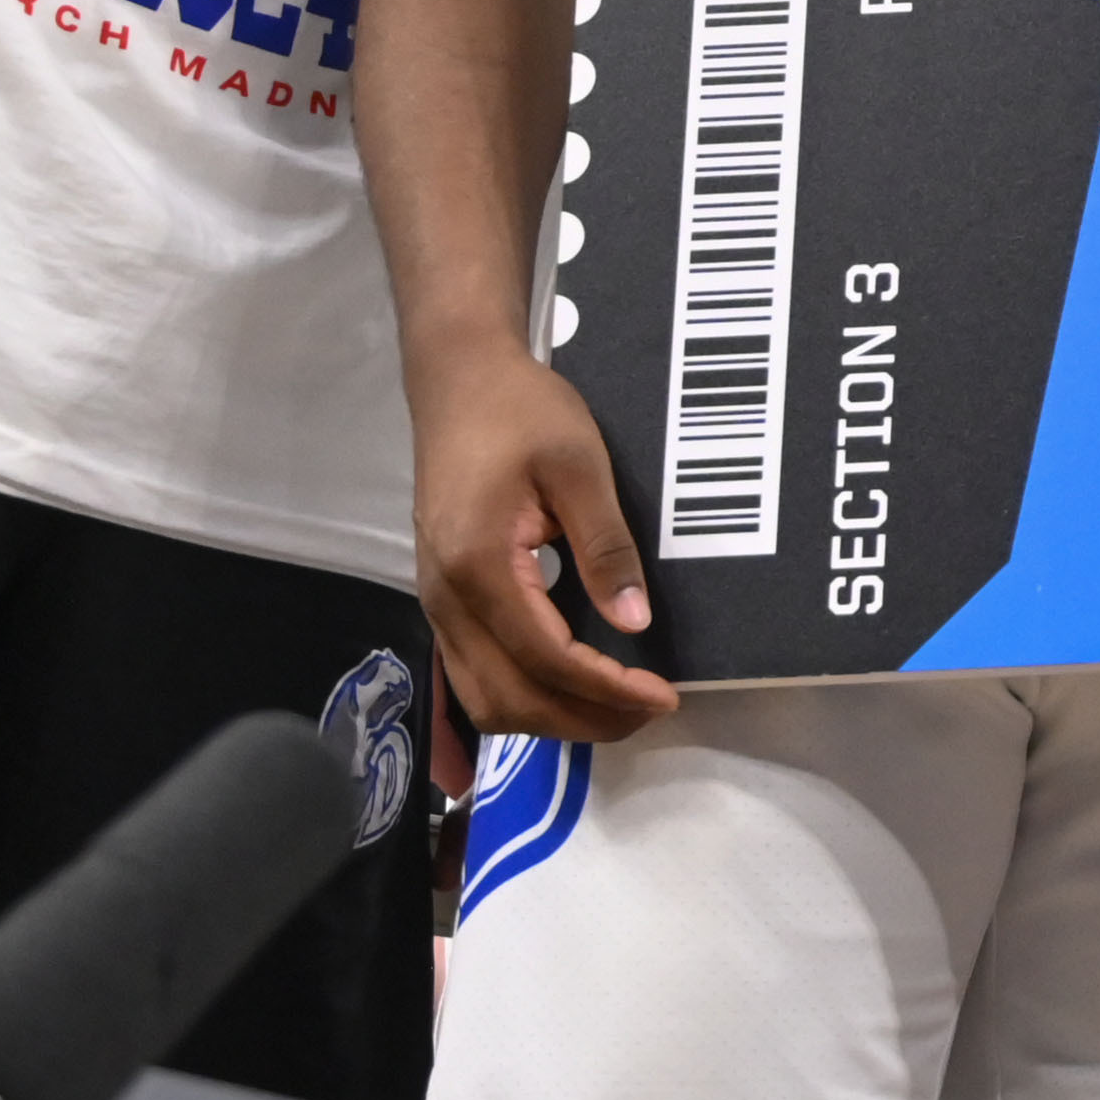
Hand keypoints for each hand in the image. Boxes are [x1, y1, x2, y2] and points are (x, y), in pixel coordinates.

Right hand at [408, 341, 679, 740]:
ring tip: (615, 706)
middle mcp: (446, 599)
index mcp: (479, 568)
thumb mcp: (579, 465)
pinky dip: (522, 695)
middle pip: (509, 698)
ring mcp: (437, 603)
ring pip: (484, 698)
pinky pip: (473, 674)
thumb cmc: (519, 412)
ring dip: (551, 717)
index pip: (546, 659)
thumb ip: (605, 547)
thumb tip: (633, 621)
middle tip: (648, 709)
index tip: (661, 695)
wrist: (458, 381)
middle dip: (583, 718)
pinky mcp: (443, 597)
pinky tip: (566, 690)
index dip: (606, 689)